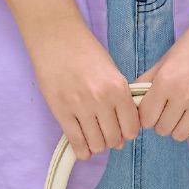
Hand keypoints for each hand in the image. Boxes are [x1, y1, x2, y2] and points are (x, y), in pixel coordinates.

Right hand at [29, 17, 141, 160]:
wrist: (56, 37)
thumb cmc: (85, 52)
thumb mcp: (112, 71)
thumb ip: (120, 100)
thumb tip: (123, 134)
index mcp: (118, 88)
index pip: (131, 128)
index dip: (128, 133)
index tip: (123, 130)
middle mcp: (101, 99)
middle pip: (114, 139)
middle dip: (113, 141)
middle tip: (107, 134)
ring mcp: (80, 107)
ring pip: (96, 144)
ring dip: (97, 145)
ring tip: (94, 137)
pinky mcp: (61, 112)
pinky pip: (76, 142)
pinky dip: (82, 151)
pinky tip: (83, 149)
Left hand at [134, 7, 188, 142]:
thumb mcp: (166, 59)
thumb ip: (148, 80)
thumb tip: (134, 99)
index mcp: (165, 81)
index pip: (146, 118)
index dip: (147, 116)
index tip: (153, 111)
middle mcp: (182, 94)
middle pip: (162, 129)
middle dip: (162, 122)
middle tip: (169, 112)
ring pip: (179, 135)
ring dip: (178, 128)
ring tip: (182, 116)